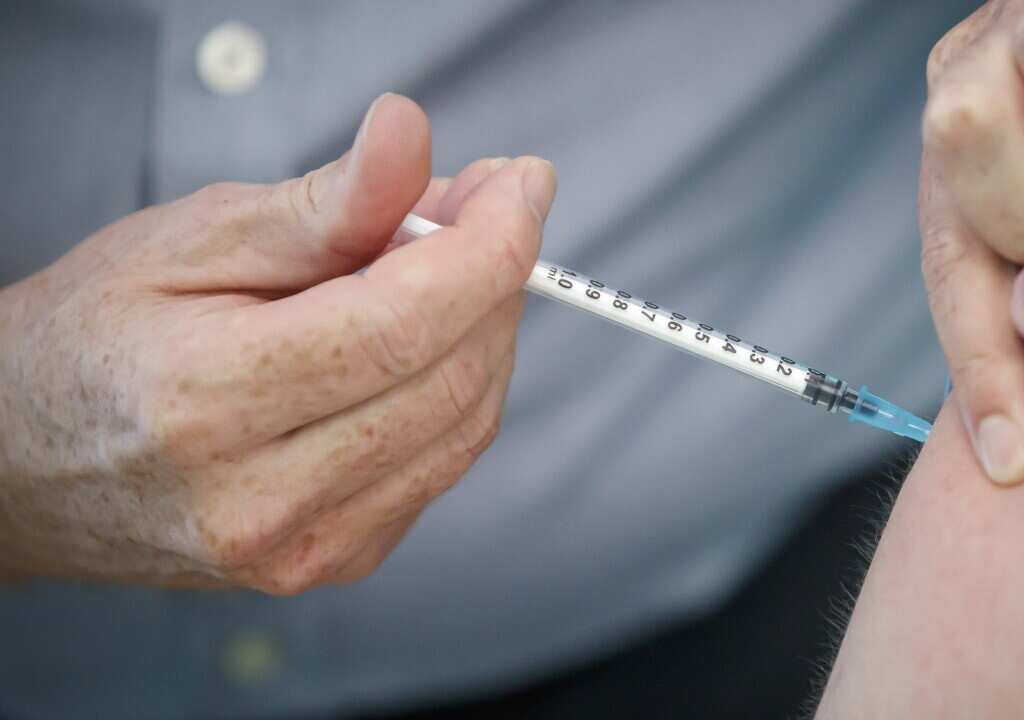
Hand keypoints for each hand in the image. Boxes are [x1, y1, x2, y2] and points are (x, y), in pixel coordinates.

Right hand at [0, 94, 557, 593]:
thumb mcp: (191, 239)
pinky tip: (415, 341)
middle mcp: (261, 498)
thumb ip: (319, 202)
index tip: (520, 183)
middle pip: (451, 376)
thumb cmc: (96, 338)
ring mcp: (303, 548)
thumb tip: (411, 134)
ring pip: (465, 426)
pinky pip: (440, 464)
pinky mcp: (332, 561)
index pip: (405, 322)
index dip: (491, 244)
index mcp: (209, 400)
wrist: (26, 464)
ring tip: (441, 265)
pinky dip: (453, 387)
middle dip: (495, 278)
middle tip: (480, 207)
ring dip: (484, 331)